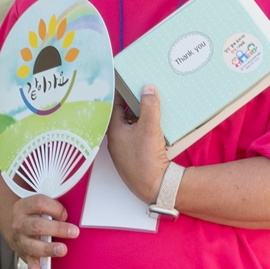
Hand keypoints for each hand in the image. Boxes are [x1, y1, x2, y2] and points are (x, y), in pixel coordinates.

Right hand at [6, 192, 75, 268]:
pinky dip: (33, 267)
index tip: (65, 214)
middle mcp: (20, 223)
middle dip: (56, 229)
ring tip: (61, 250)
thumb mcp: (37, 206)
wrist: (10, 222)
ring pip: (32, 245)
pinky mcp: (23, 253)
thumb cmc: (30, 214)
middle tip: (73, 232)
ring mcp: (20, 239)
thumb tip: (68, 215)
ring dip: (48, 249)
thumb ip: (52, 208)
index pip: (39, 203)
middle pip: (37, 225)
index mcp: (24, 207)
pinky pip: (28, 261)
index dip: (55, 208)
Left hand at [108, 85, 169, 201]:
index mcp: (114, 132)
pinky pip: (136, 139)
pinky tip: (155, 128)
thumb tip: (148, 88)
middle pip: (123, 117)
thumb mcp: (150, 127)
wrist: (155, 186)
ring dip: (139, 118)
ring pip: (130, 128)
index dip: (121, 93)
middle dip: (132, 105)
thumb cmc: (146, 158)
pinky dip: (143, 130)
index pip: (115, 106)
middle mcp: (116, 142)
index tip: (126, 82)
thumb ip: (149, 106)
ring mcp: (125, 152)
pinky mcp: (134, 159)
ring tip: (151, 107)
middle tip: (142, 92)